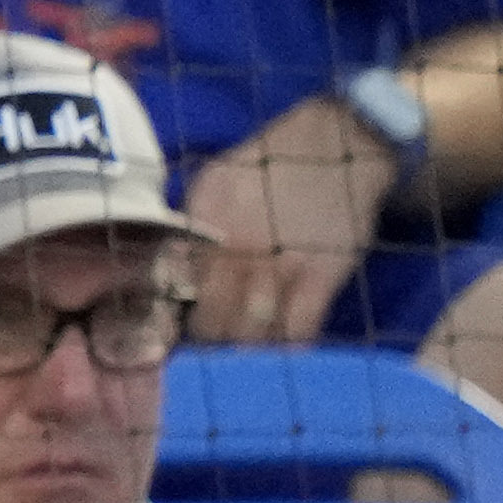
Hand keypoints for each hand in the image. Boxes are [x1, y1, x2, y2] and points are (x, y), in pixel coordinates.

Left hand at [185, 96, 399, 345]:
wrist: (334, 142)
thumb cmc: (266, 165)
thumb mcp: (211, 185)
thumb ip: (190, 230)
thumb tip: (169, 272)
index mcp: (203, 231)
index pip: (175, 292)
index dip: (173, 320)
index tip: (176, 335)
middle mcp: (236, 253)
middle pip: (212, 323)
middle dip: (210, 345)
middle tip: (216, 351)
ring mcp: (280, 267)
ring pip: (253, 334)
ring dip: (247, 353)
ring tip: (245, 359)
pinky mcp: (322, 276)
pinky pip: (300, 329)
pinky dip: (290, 349)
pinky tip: (284, 355)